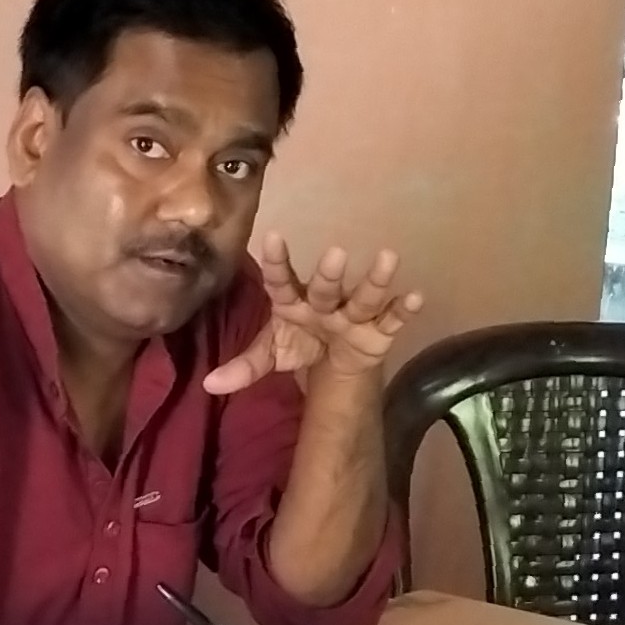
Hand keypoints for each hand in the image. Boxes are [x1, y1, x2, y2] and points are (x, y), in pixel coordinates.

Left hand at [204, 233, 422, 395]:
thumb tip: (208, 385)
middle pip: (325, 288)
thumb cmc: (300, 343)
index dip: (277, 262)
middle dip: (329, 274)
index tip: (272, 238)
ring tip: (388, 257)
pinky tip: (416, 296)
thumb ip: (244, 367)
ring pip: (364, 296)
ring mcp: (352, 315)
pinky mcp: (378, 330)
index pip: (281, 281)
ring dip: (376, 280)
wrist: (333, 360)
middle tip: (334, 254)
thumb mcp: (271, 354)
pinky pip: (392, 319)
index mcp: (293, 302)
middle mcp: (323, 302)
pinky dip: (404, 309)